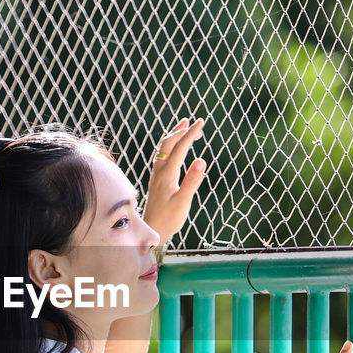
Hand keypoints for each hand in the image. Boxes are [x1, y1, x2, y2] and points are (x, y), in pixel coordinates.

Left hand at [142, 117, 207, 241]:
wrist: (151, 230)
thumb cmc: (169, 219)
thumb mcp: (183, 201)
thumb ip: (192, 181)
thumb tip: (201, 160)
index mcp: (167, 174)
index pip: (180, 147)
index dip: (191, 133)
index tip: (202, 122)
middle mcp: (159, 171)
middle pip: (169, 143)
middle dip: (182, 130)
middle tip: (197, 123)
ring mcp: (156, 175)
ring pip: (164, 148)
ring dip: (175, 135)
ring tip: (185, 126)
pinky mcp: (157, 180)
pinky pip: (162, 156)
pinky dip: (171, 146)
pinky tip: (175, 149)